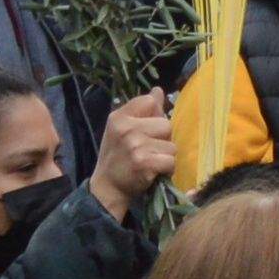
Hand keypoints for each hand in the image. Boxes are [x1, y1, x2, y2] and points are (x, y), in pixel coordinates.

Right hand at [87, 89, 175, 215]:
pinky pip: (170, 161)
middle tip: (149, 150)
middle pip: (166, 124)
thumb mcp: (122, 129)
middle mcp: (126, 128)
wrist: (107, 187)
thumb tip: (158, 91)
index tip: (146, 130)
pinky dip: (166, 169)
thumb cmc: (117, 156)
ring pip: (171, 145)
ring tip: (151, 162)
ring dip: (165, 156)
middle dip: (163, 139)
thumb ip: (141, 110)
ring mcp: (135, 145)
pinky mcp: (144, 163)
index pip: (150, 101)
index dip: (155, 116)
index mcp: (119, 116)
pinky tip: (154, 172)